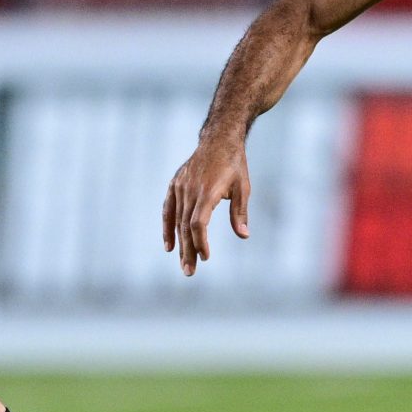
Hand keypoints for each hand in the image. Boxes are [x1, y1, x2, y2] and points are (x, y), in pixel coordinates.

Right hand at [161, 135, 249, 275]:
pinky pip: (168, 209)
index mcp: (208, 190)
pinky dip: (167, 227)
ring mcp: (180, 187)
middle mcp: (190, 190)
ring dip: (179, 244)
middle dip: (188, 251)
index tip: (206, 257)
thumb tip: (244, 235)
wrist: (218, 139)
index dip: (200, 242)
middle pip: (186, 226)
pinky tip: (169, 245)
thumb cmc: (234, 164)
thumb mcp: (243, 187)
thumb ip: (240, 212)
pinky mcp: (175, 185)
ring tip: (184, 265)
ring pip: (176, 221)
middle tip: (190, 272)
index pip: (199, 222)